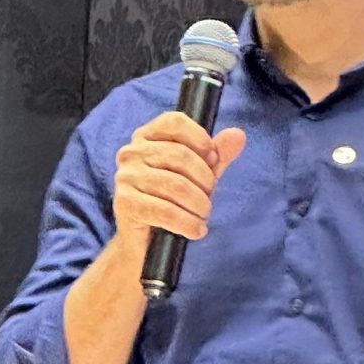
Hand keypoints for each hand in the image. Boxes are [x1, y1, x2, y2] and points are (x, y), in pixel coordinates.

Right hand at [113, 111, 247, 262]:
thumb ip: (216, 155)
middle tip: (208, 198)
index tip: (213, 159)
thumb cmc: (172, 201)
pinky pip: (165, 211)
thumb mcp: (198, 175)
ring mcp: (125, 177)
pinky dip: (187, 223)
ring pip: (176, 185)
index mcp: (146, 137)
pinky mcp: (125, 203)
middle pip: (180, 155)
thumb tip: (238, 135)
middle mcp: (131, 153)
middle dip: (204, 180)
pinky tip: (196, 230)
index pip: (175, 122)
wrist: (144, 241)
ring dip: (198, 205)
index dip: (200, 139)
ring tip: (202, 216)